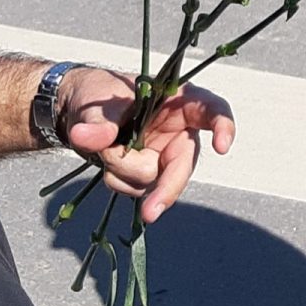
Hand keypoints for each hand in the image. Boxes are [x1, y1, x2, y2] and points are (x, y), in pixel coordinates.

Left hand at [59, 67, 234, 222]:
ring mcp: (165, 156)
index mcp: (179, 101)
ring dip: (124, 172)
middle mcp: (179, 131)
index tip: (221, 146)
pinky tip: (106, 161)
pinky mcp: (149, 174)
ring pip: (154, 181)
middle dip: (166, 189)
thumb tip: (85, 136)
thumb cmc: (100, 93)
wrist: (82, 110)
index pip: (212, 110)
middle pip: (184, 164)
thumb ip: (98, 119)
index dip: (223, 126)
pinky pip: (137, 189)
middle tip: (150, 213)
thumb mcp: (97, 99)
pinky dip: (117, 180)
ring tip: (103, 150)